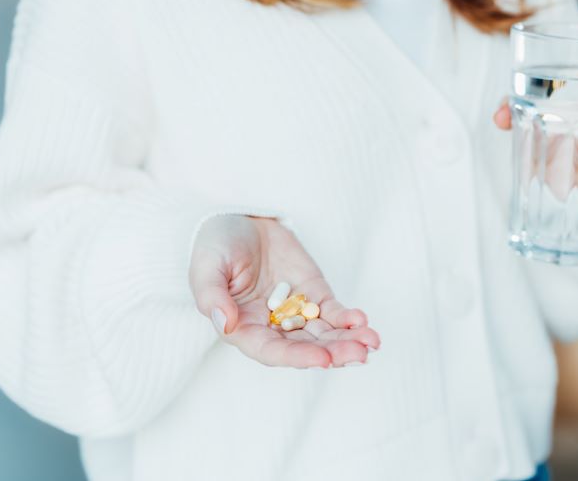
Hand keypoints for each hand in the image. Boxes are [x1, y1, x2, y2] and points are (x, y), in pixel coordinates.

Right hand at [189, 215, 379, 367]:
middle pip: (305, 347)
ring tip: (371, 341)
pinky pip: (333, 312)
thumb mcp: (206, 267)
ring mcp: (295, 311)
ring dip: (348, 341)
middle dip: (334, 353)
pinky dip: (348, 319)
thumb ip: (211, 296)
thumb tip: (225, 324)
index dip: (298, 358)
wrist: (240, 217)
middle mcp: (271, 327)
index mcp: (243, 328)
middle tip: (359, 354)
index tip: (323, 360)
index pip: (272, 352)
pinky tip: (362, 321)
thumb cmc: (215, 245)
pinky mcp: (314, 293)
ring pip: (324, 334)